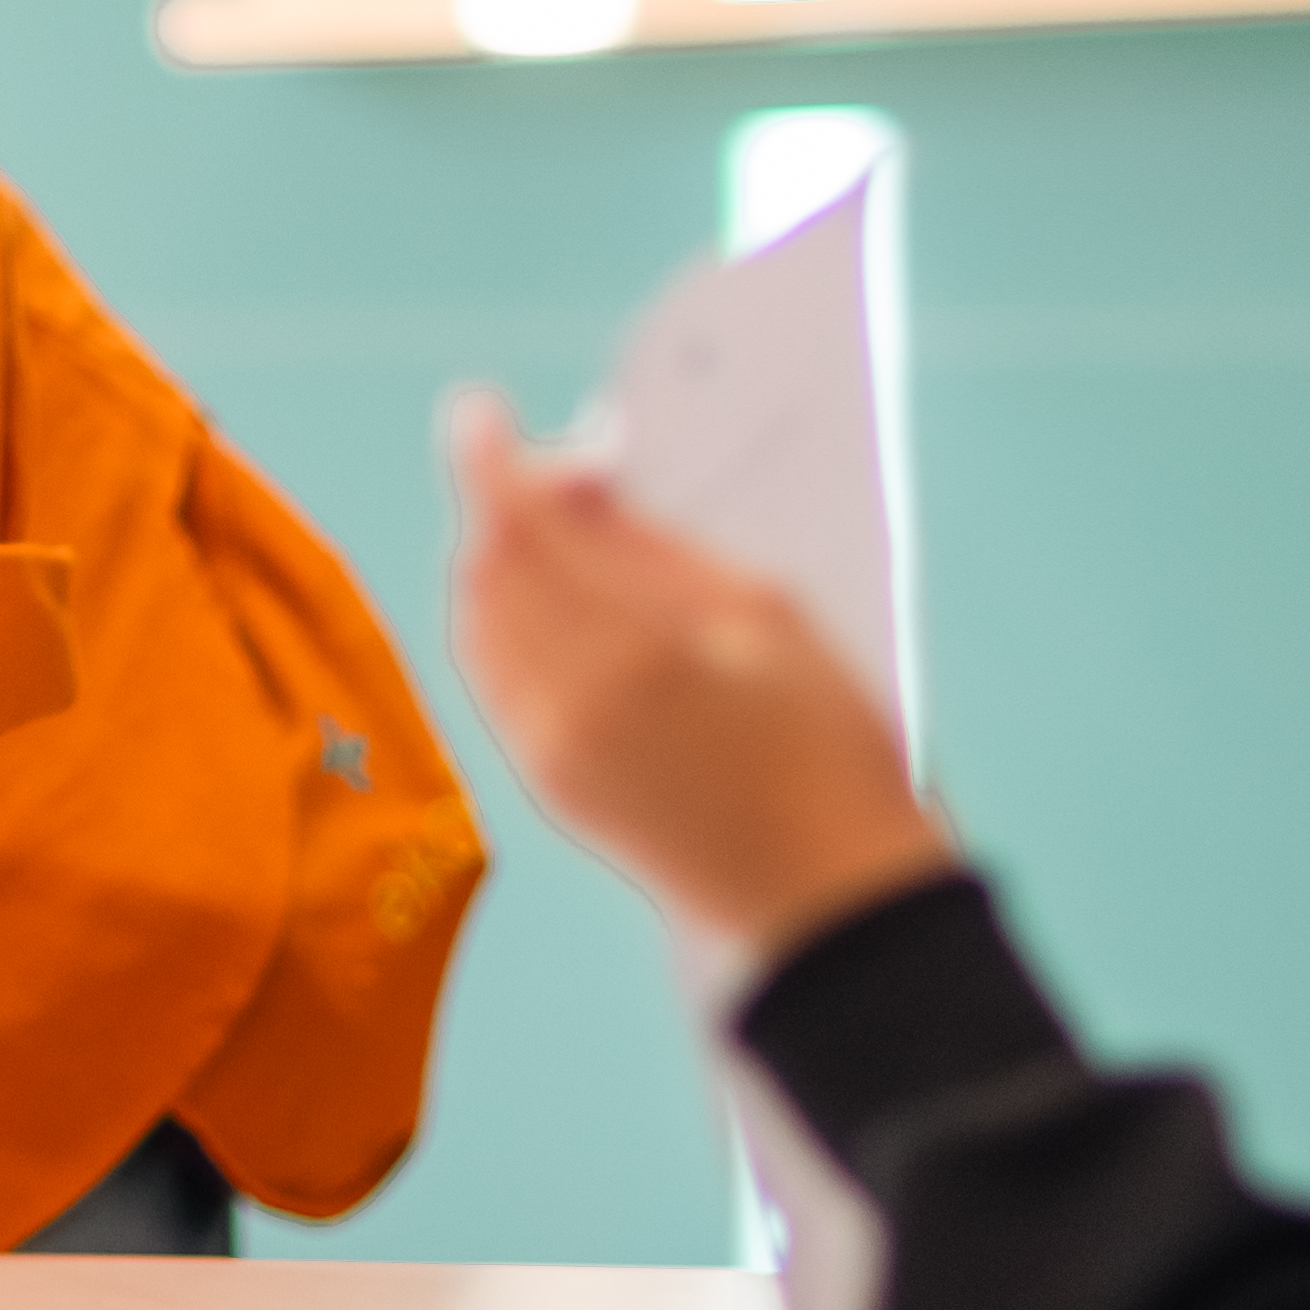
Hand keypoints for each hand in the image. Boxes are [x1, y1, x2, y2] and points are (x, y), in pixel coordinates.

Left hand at [437, 385, 958, 963]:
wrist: (831, 899)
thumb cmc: (830, 744)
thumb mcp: (765, 611)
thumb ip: (652, 539)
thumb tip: (573, 476)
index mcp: (631, 656)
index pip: (520, 530)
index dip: (489, 459)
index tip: (478, 410)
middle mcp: (567, 709)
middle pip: (485, 573)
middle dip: (508, 507)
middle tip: (574, 476)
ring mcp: (549, 756)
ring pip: (478, 627)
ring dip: (503, 564)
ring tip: (575, 539)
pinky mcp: (549, 790)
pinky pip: (494, 679)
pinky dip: (508, 625)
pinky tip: (565, 610)